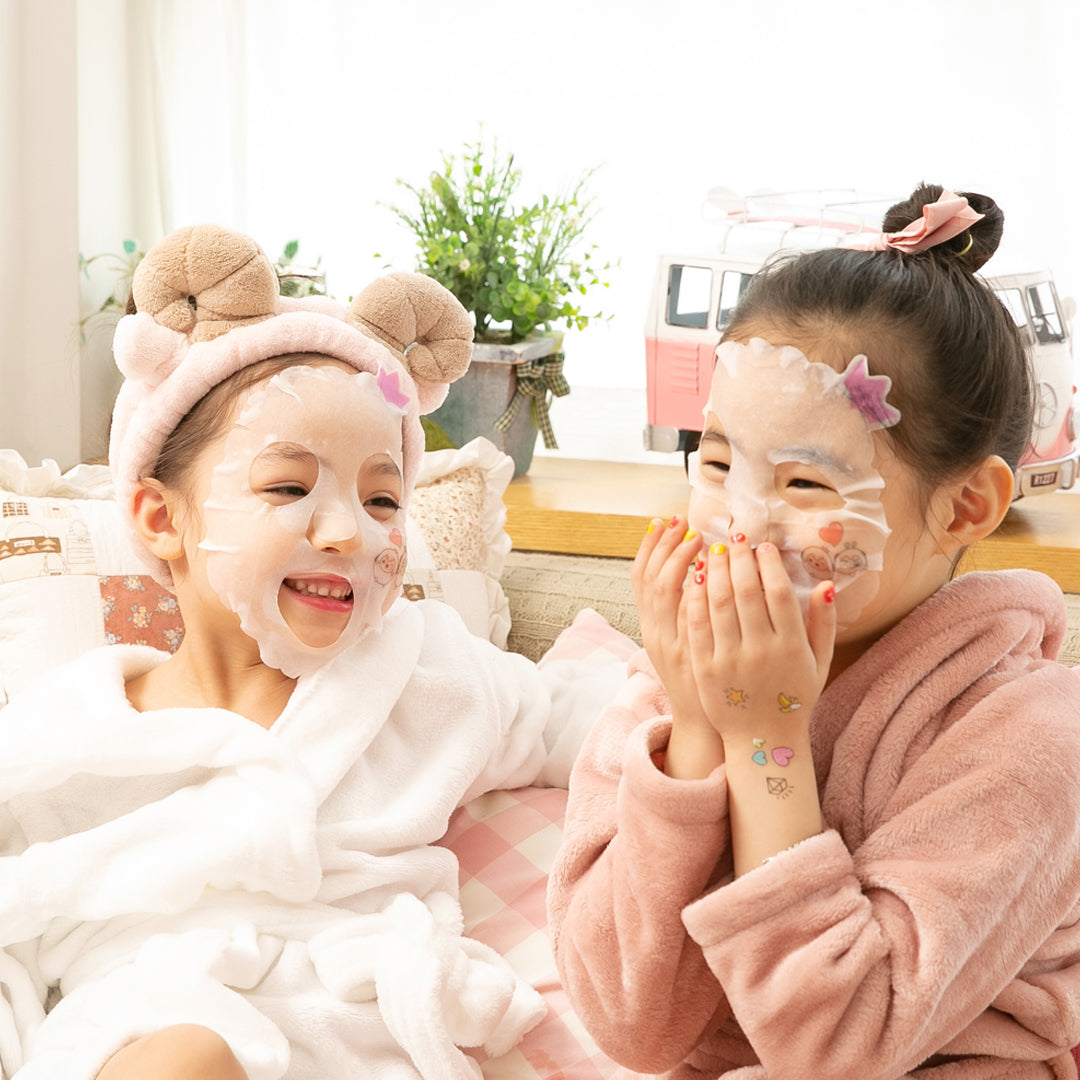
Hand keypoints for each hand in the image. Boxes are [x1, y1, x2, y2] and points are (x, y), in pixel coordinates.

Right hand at [631, 515, 708, 728]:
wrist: (706, 722)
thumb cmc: (701, 677)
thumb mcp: (679, 641)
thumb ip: (682, 606)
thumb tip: (696, 567)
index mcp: (650, 627)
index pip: (640, 578)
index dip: (650, 547)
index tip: (662, 521)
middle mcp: (656, 634)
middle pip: (651, 580)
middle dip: (665, 545)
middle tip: (682, 520)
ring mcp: (674, 645)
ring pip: (667, 593)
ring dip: (680, 561)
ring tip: (700, 538)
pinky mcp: (696, 653)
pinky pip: (691, 617)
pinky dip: (696, 591)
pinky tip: (711, 571)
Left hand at [686, 537, 835, 743]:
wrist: (762, 740)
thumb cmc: (793, 697)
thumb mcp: (819, 663)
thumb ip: (824, 623)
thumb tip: (826, 583)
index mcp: (791, 647)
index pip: (779, 594)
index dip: (769, 565)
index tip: (762, 546)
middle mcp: (760, 651)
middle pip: (746, 592)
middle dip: (738, 560)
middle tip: (734, 538)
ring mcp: (730, 660)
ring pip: (718, 604)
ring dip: (714, 572)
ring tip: (713, 552)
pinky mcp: (705, 669)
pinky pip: (697, 626)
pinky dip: (694, 599)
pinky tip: (695, 579)